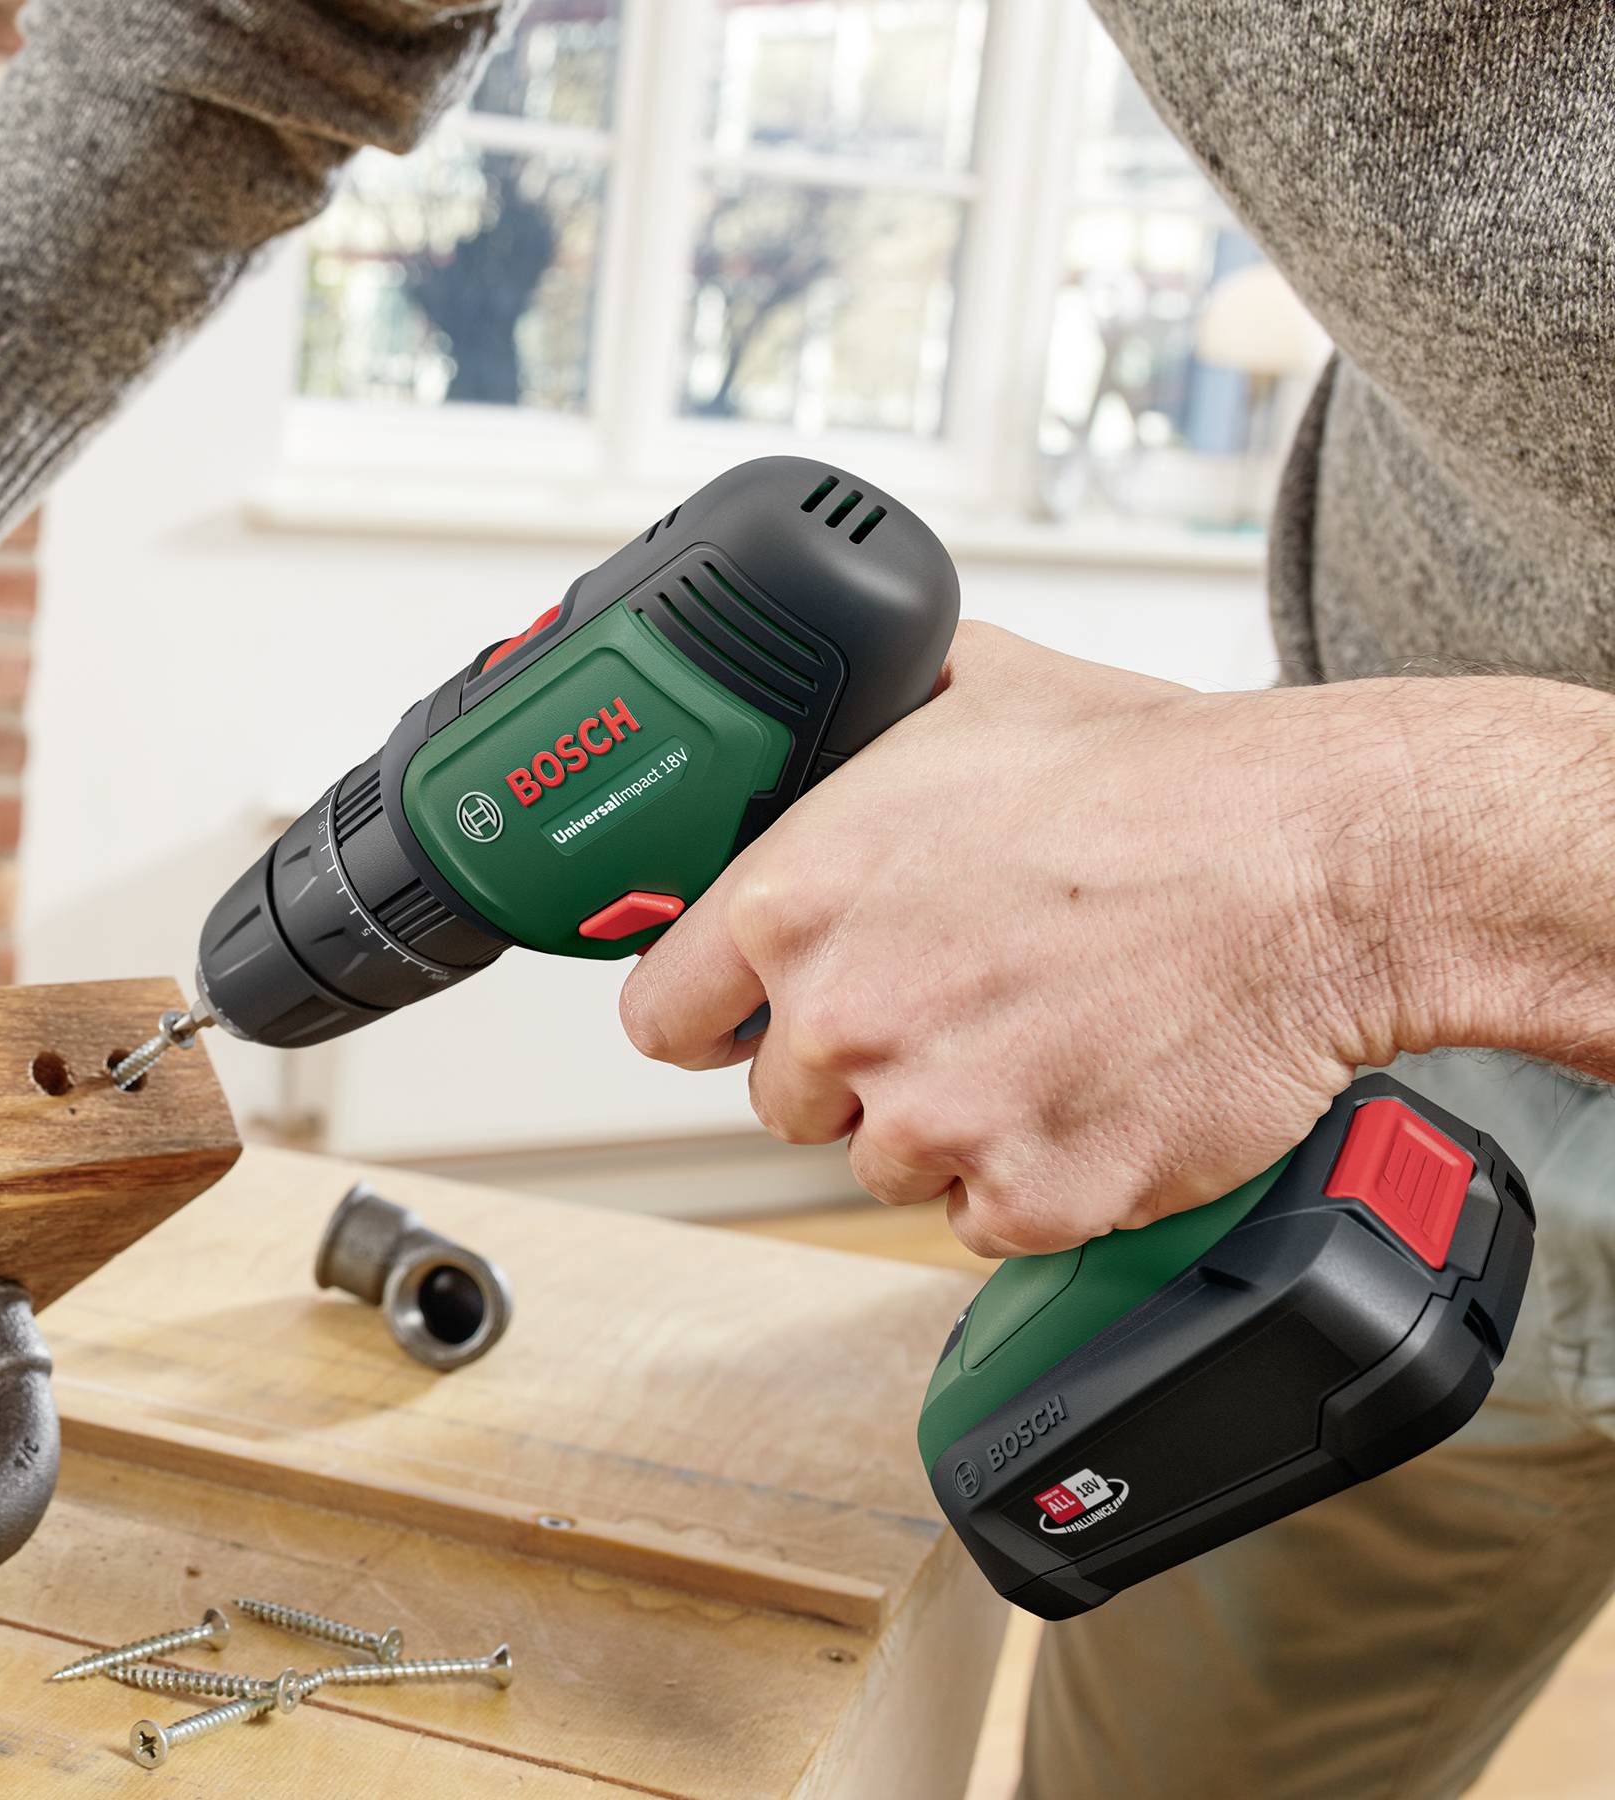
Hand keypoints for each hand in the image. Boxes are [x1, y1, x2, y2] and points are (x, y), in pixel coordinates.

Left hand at [617, 624, 1401, 1258]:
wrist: (1316, 863)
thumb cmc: (1160, 780)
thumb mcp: (967, 691)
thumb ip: (858, 726)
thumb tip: (814, 713)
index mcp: (795, 902)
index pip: (663, 1017)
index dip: (711, 1016)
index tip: (744, 1017)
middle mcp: (845, 1017)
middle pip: (785, 1099)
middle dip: (853, 1064)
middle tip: (955, 1002)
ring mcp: (935, 1117)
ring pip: (884, 1161)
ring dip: (945, 1121)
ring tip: (1039, 1033)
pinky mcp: (1033, 1194)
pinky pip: (983, 1217)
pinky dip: (1032, 1176)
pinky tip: (1086, 1090)